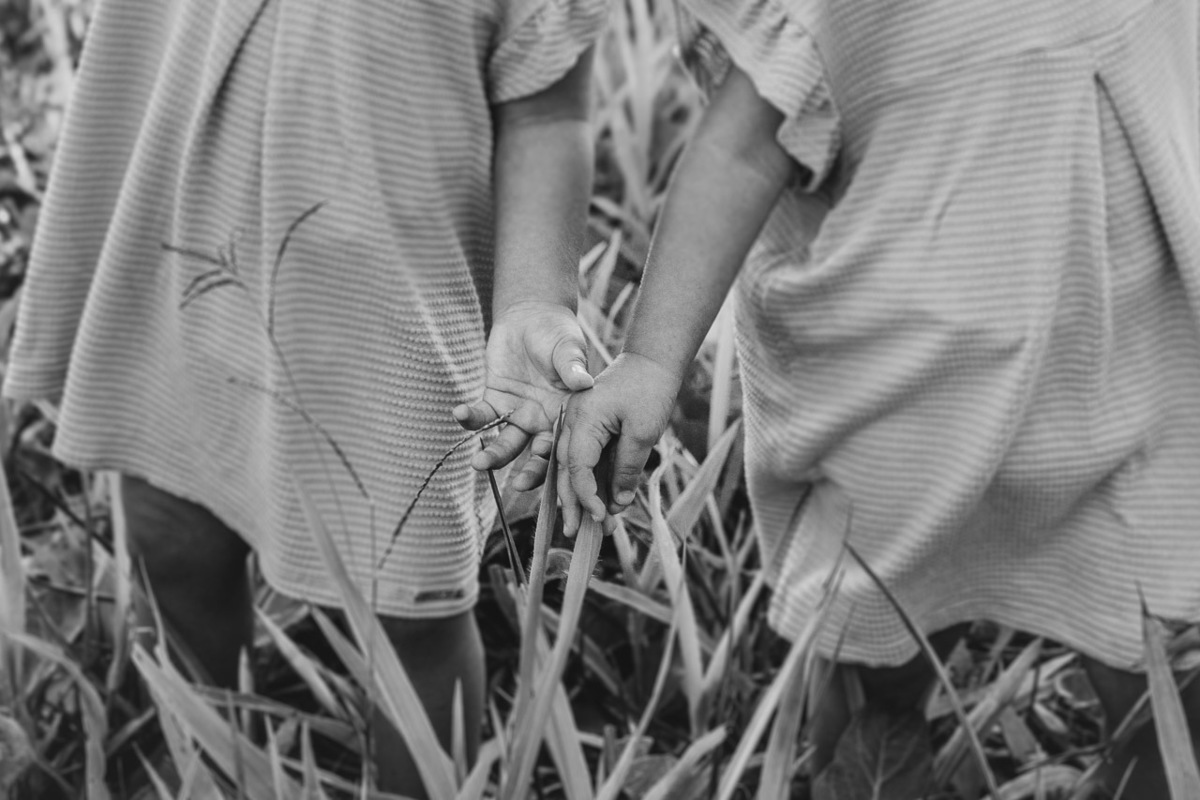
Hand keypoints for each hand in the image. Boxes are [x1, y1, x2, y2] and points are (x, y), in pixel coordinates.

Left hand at [454, 301, 593, 488]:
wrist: (531, 315)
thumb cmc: (557, 332)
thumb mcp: (567, 347)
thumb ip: (572, 366)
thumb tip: (584, 381)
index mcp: (570, 414)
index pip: (566, 446)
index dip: (559, 464)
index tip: (555, 476)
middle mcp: (545, 421)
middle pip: (537, 455)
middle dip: (528, 473)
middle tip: (515, 487)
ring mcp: (518, 414)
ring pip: (506, 443)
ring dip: (493, 455)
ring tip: (478, 462)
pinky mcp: (495, 401)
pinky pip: (482, 417)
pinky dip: (470, 418)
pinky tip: (460, 413)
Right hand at [558, 352, 680, 535]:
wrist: (652, 360)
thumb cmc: (650, 389)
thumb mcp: (643, 432)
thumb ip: (627, 467)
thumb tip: (618, 502)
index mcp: (582, 418)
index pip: (576, 466)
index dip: (586, 495)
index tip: (600, 516)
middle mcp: (572, 420)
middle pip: (565, 469)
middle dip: (572, 503)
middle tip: (575, 534)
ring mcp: (576, 422)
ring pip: (571, 466)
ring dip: (581, 495)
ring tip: (591, 524)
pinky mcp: (587, 425)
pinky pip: (583, 457)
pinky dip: (590, 479)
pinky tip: (599, 500)